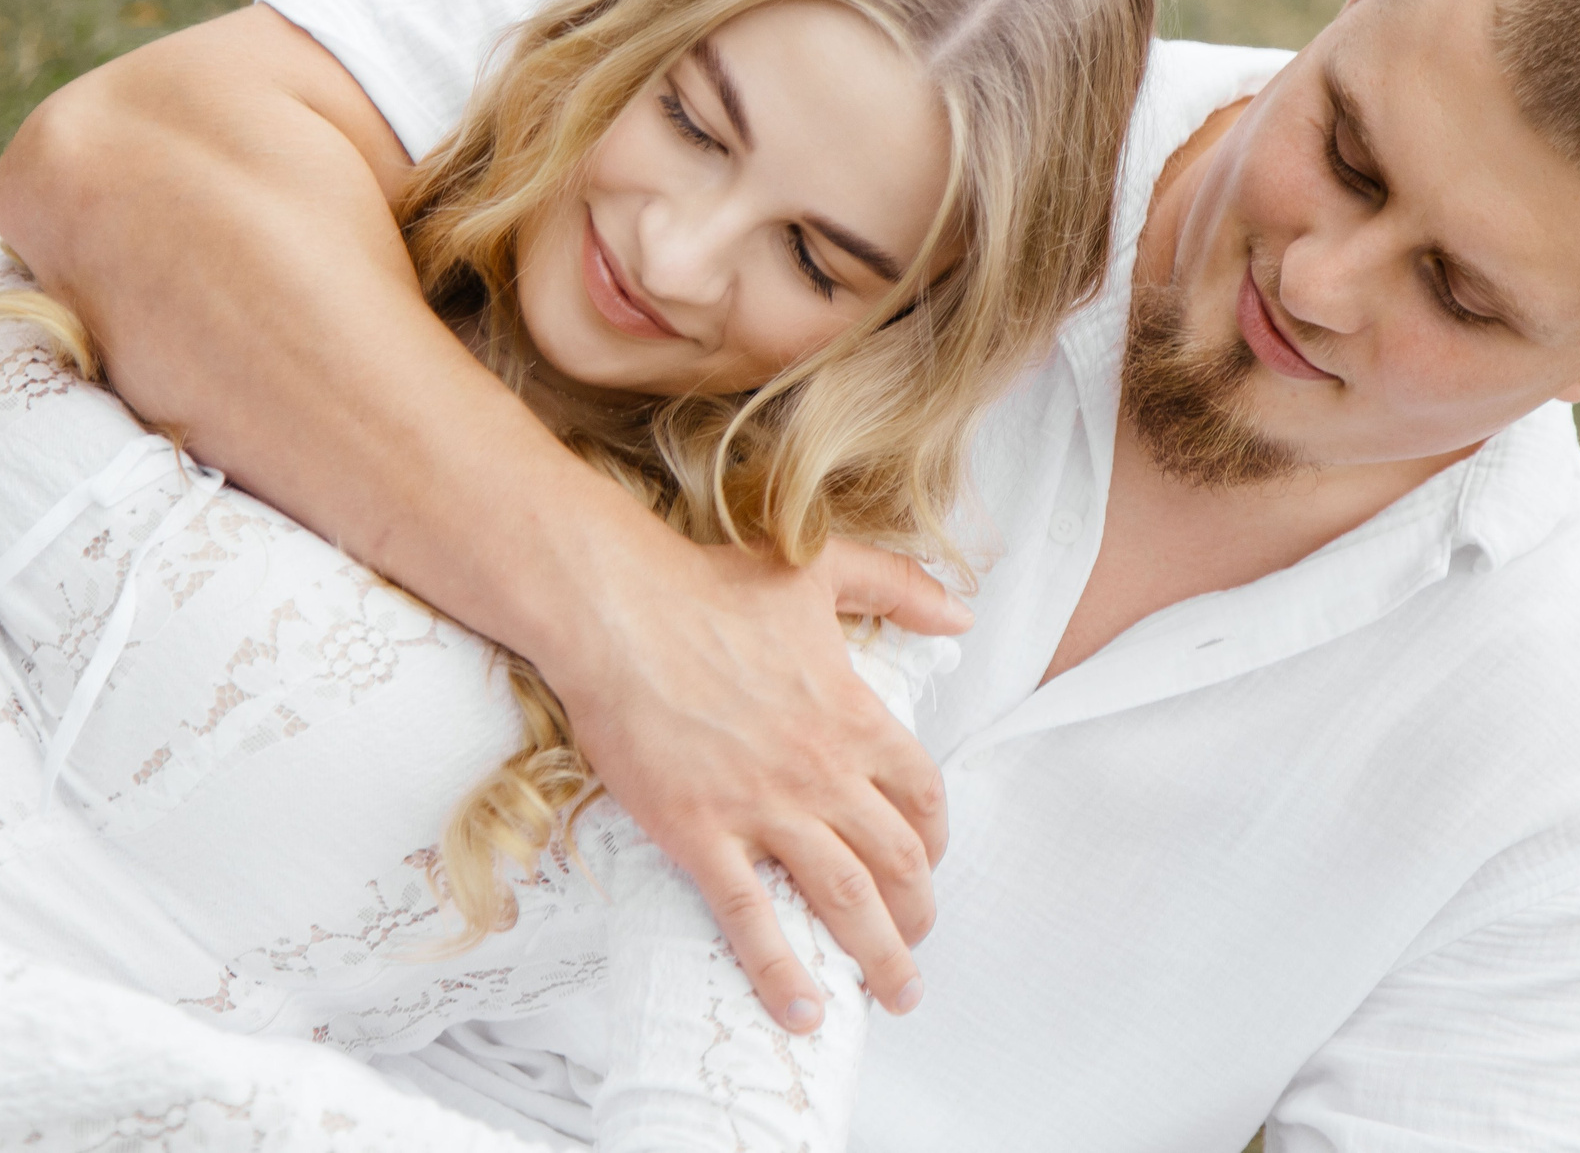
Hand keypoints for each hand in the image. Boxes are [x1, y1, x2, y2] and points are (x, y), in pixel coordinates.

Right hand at [552, 535, 966, 1032]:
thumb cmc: (710, 584)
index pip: (922, 799)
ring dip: (879, 959)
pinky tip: (800, 1011)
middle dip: (919, 916)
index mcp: (853, 717)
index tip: (927, 867)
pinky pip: (750, 917)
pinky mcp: (700, 833)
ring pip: (844, 901)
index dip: (935, 843)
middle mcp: (822, 772)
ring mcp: (764, 807)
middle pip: (898, 864)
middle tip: (916, 949)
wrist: (616, 607)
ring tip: (894, 997)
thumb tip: (963, 609)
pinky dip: (781, 971)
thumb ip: (901, 588)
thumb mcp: (823, 568)